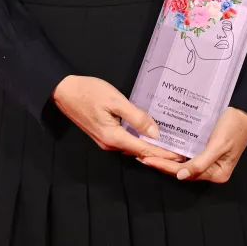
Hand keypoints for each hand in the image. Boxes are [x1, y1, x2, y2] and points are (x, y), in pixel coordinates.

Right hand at [51, 74, 185, 161]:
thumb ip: (136, 117)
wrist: (64, 90)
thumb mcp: (115, 100)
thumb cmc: (89, 92)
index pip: (145, 150)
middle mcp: (110, 144)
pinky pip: (126, 141)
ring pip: (133, 147)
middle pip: (140, 151)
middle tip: (181, 148)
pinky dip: (139, 139)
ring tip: (169, 141)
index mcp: (114, 137)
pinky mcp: (103, 134)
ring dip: (150, 146)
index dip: (165, 152)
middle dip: (161, 151)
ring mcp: (105, 141)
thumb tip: (155, 133)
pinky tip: (148, 133)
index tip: (182, 154)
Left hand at [137, 106, 246, 181]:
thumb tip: (180, 176)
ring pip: (183, 161)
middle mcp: (212, 169)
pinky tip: (163, 145)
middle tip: (142, 157)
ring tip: (148, 152)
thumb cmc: (233, 126)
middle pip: (182, 169)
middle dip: (162, 163)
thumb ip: (200, 163)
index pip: (185, 173)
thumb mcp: (218, 145)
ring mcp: (209, 158)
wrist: (245, 109)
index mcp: (217, 173)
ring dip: (166, 157)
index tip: (147, 160)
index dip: (165, 167)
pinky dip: (175, 150)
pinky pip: (188, 152)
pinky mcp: (206, 148)